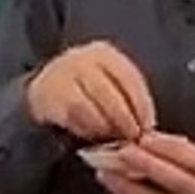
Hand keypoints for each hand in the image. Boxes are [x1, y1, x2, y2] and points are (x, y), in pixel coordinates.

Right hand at [25, 41, 156, 142]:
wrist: (46, 86)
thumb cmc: (86, 87)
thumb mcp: (108, 79)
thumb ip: (127, 95)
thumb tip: (147, 125)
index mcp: (103, 53)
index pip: (128, 77)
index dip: (141, 104)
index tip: (148, 125)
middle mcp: (81, 61)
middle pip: (108, 94)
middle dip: (124, 119)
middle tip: (133, 137)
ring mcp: (61, 78)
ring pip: (88, 108)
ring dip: (104, 128)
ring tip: (115, 140)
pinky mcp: (48, 98)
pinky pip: (71, 118)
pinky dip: (85, 130)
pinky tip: (94, 138)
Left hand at [93, 132, 194, 193]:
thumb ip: (191, 156)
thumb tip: (157, 142)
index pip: (191, 159)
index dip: (164, 148)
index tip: (143, 138)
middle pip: (169, 180)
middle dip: (139, 165)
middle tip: (116, 153)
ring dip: (126, 186)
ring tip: (106, 172)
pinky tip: (120, 191)